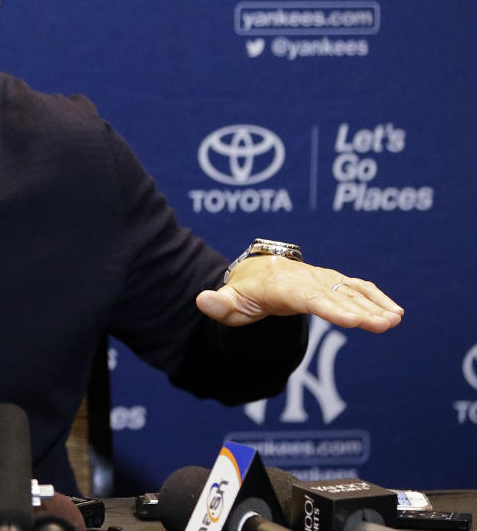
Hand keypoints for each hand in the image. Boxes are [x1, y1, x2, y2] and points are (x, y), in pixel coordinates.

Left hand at [195, 255, 402, 332]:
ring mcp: (321, 278)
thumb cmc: (242, 292)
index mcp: (281, 284)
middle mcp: (305, 277)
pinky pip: (356, 287)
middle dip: (360, 310)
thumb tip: (202, 299)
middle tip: (384, 324)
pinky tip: (395, 312)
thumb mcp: (228, 302)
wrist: (255, 272)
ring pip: (349, 290)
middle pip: (334, 295)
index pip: (308, 297)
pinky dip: (375, 297)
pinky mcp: (331, 281)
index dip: (331, 308)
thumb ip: (218, 304)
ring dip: (374, 304)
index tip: (352, 320)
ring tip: (395, 320)